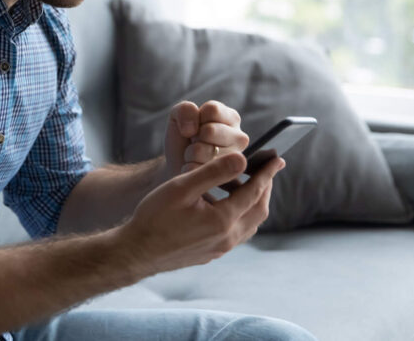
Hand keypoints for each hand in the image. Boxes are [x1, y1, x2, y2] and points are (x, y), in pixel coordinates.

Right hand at [118, 152, 284, 277]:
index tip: (277, 158)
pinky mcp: (212, 253)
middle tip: (266, 169)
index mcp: (222, 220)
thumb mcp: (182, 187)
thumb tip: (242, 159)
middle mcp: (226, 238)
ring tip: (247, 184)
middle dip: (265, 187)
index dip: (267, 173)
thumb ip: (213, 172)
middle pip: (259, 210)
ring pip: (250, 224)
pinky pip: (237, 233)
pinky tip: (227, 205)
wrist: (136, 252)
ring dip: (253, 202)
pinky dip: (241, 215)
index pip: (254, 192)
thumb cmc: (154, 217)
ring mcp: (220, 249)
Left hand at [163, 100, 249, 177]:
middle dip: (194, 137)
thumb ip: (184, 111)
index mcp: (231, 118)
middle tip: (195, 142)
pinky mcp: (224, 179)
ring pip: (202, 151)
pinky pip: (197, 169)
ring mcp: (235, 160)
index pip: (212, 110)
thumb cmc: (183, 138)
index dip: (196, 118)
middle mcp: (240, 138)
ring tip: (195, 155)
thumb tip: (192, 129)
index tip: (196, 126)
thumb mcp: (178, 116)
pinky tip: (195, 168)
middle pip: (209, 131)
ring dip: (190, 153)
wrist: (177, 164)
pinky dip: (188, 168)